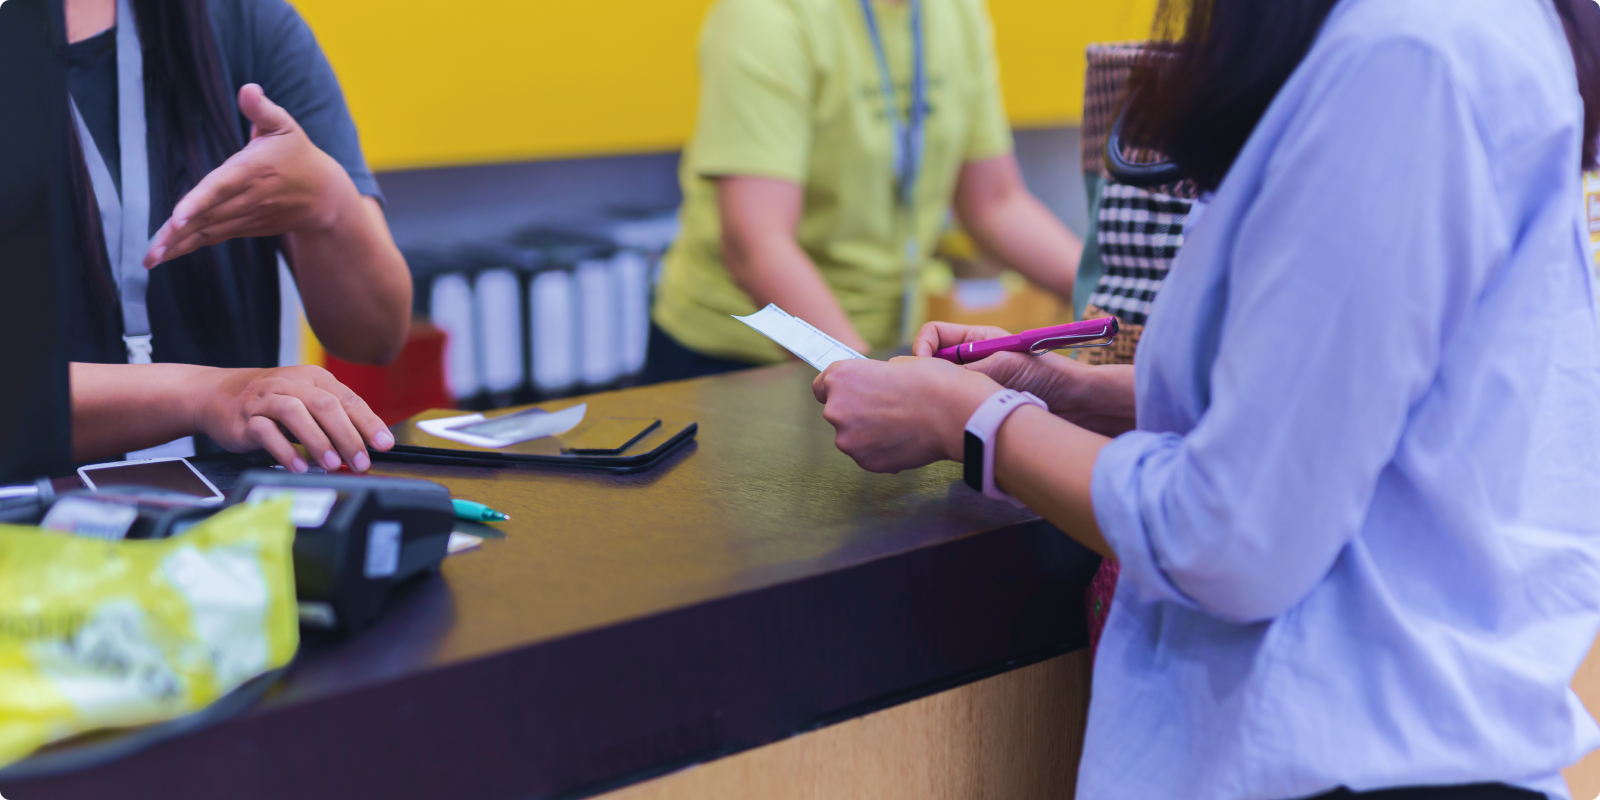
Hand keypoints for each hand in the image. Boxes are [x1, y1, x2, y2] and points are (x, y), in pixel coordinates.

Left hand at [144, 84, 356, 267]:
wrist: (324, 196)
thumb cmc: (298, 155)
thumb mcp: (286, 126)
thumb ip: (263, 109)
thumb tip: (248, 88)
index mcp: (253, 170)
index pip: (221, 187)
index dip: (198, 202)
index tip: (177, 217)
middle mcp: (248, 198)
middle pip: (207, 216)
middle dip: (176, 234)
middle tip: (150, 252)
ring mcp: (247, 216)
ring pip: (207, 232)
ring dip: (177, 246)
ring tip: (149, 259)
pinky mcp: (245, 227)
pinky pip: (213, 237)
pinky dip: (189, 246)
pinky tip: (166, 255)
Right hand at [194, 365, 393, 472]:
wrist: (218, 393)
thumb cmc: (271, 401)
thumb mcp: (306, 401)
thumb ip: (333, 418)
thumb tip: (366, 445)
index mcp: (314, 378)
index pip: (348, 399)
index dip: (369, 422)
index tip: (384, 444)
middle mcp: (291, 384)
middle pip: (325, 405)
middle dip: (347, 436)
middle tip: (361, 461)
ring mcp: (266, 399)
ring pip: (296, 414)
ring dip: (318, 441)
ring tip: (332, 465)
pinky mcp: (245, 417)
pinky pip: (265, 431)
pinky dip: (284, 450)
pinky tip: (298, 467)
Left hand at [812, 357, 999, 472]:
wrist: (955, 414)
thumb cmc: (932, 382)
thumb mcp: (897, 363)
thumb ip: (873, 377)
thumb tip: (872, 388)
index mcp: (841, 377)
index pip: (822, 386)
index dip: (839, 388)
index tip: (852, 392)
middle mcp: (836, 409)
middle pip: (837, 412)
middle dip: (856, 411)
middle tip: (886, 409)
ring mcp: (849, 439)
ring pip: (852, 436)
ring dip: (867, 432)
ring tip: (899, 425)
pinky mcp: (865, 462)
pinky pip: (868, 454)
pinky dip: (881, 449)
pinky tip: (903, 439)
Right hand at [912, 320, 1117, 427]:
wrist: (1077, 404)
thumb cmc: (1045, 376)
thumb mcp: (1002, 364)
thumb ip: (966, 369)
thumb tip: (931, 377)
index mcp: (977, 340)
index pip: (934, 335)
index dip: (923, 347)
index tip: (923, 367)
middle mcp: (973, 361)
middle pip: (932, 363)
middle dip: (926, 375)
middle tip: (928, 393)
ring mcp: (977, 385)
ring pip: (941, 388)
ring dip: (941, 397)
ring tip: (947, 410)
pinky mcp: (982, 409)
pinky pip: (955, 409)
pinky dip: (951, 415)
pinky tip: (958, 423)